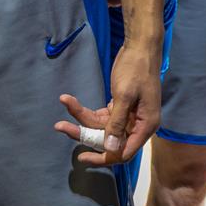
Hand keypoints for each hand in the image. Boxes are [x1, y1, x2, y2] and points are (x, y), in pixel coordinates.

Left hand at [53, 37, 160, 165]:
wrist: (141, 47)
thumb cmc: (136, 70)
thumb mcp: (125, 96)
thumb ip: (116, 123)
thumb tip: (110, 149)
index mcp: (145, 125)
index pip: (124, 152)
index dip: (104, 158)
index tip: (82, 157)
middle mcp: (137, 125)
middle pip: (108, 140)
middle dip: (84, 134)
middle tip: (60, 125)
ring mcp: (128, 117)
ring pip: (101, 128)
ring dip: (80, 119)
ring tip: (64, 102)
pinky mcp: (119, 108)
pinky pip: (100, 117)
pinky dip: (84, 110)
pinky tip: (70, 100)